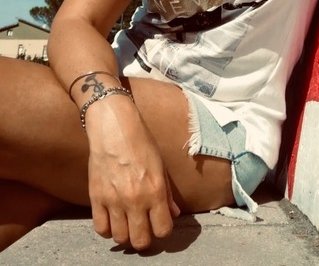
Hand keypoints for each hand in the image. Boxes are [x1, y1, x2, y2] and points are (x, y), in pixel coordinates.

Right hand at [85, 97, 179, 249]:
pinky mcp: (96, 198)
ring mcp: (114, 201)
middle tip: (144, 228)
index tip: (160, 224)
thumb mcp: (160, 165)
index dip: (163, 230)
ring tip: (128, 223)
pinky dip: (107, 229)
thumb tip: (173, 214)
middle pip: (140, 241)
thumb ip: (167, 193)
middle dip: (145, 238)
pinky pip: (100, 228)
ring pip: (120, 238)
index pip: (163, 230)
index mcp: (155, 190)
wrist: (114, 127)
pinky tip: (112, 219)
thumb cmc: (141, 142)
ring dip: (126, 234)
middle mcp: (135, 200)